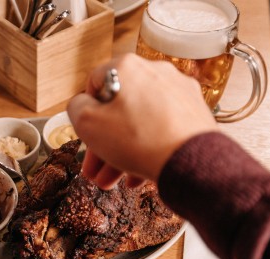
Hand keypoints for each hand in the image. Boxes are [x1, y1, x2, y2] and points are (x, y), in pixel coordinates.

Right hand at [67, 54, 216, 188]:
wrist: (189, 161)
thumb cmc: (138, 139)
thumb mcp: (87, 123)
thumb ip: (75, 108)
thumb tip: (80, 104)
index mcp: (126, 67)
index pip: (94, 83)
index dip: (86, 111)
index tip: (86, 131)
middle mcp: (155, 72)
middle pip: (119, 107)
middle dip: (104, 141)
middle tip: (95, 166)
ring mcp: (177, 91)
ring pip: (140, 121)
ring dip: (122, 150)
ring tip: (112, 180)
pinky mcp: (194, 111)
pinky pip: (162, 128)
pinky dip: (147, 148)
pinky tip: (137, 176)